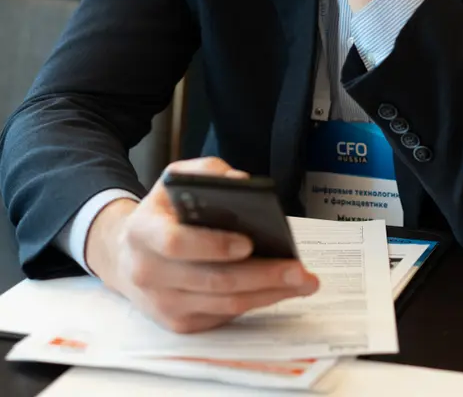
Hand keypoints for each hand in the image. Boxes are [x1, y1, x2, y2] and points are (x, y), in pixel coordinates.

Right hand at [85, 157, 318, 333]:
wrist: (126, 255)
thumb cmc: (161, 213)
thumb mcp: (174, 180)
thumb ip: (207, 173)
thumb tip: (243, 182)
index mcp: (143, 233)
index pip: (176, 243)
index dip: (213, 245)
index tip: (249, 242)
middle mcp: (148, 274)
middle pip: (212, 281)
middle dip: (262, 275)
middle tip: (299, 269)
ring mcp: (163, 304)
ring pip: (224, 304)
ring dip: (268, 294)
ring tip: (302, 282)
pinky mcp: (178, 323)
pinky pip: (224, 315)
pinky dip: (256, 302)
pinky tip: (280, 289)